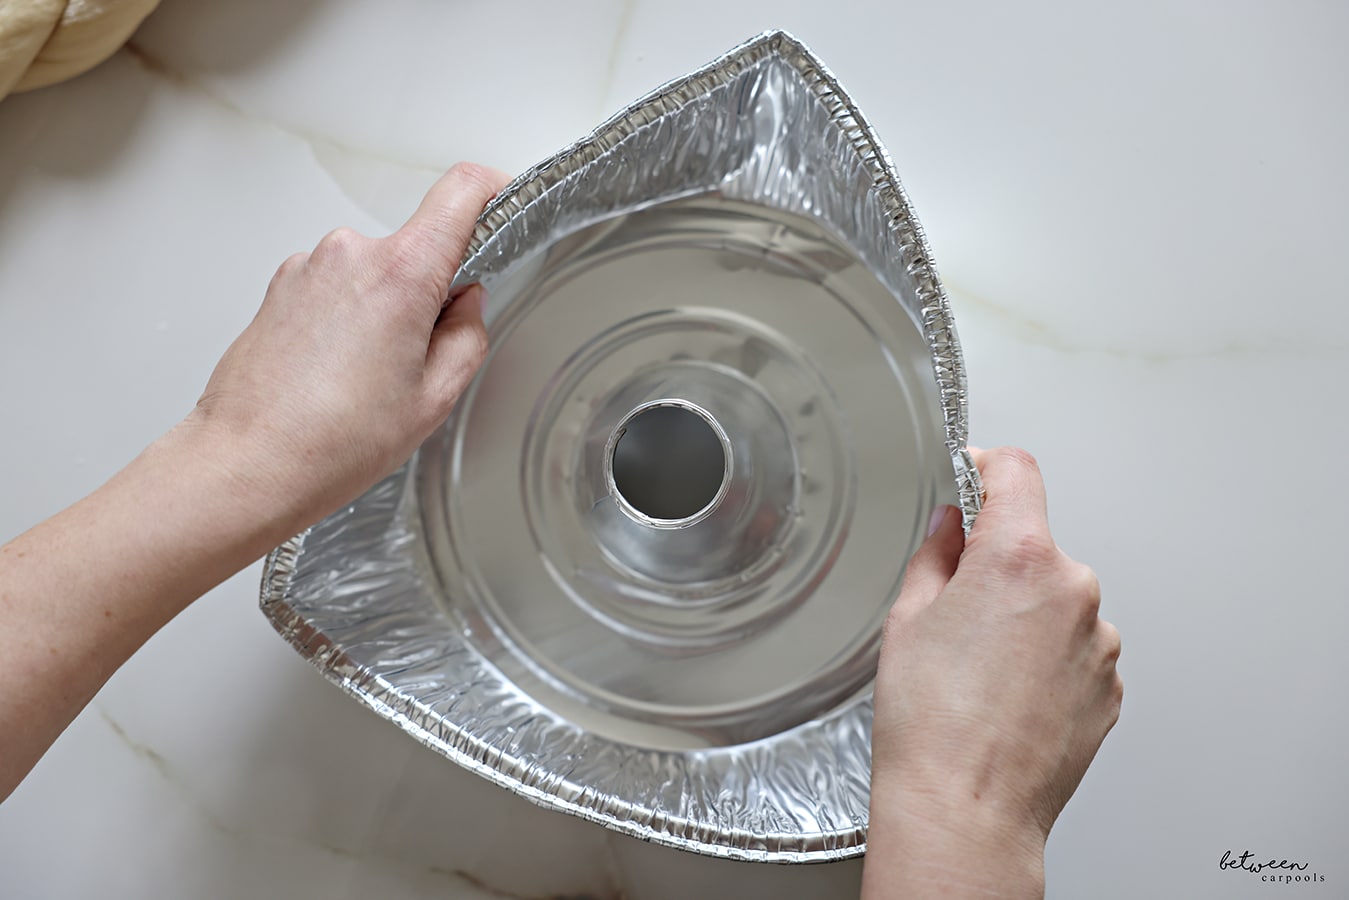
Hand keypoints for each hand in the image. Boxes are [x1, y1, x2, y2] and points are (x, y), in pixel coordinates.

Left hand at [182, 162, 510, 532]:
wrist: (247, 463)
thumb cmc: (329, 441)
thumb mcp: (434, 398)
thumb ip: (467, 336)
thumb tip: (466, 305)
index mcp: (401, 273)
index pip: (461, 191)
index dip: (492, 190)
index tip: (503, 201)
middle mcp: (350, 253)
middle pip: (416, 249)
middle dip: (428, 295)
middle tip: (415, 362)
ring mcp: (307, 267)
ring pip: (374, 273)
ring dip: (382, 313)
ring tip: (364, 381)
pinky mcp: (280, 287)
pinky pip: (335, 289)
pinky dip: (345, 323)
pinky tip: (335, 377)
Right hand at [863, 447, 1121, 897]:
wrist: (966, 809)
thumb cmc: (932, 726)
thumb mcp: (908, 617)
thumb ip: (937, 554)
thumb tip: (951, 528)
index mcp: (1019, 558)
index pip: (1016, 471)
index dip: (986, 466)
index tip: (973, 474)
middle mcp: (1074, 591)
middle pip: (1035, 544)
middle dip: (997, 561)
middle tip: (953, 608)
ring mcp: (1100, 642)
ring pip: (1057, 600)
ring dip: (1024, 614)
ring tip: (978, 669)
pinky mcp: (1110, 686)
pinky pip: (1075, 648)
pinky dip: (1045, 657)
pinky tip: (1004, 694)